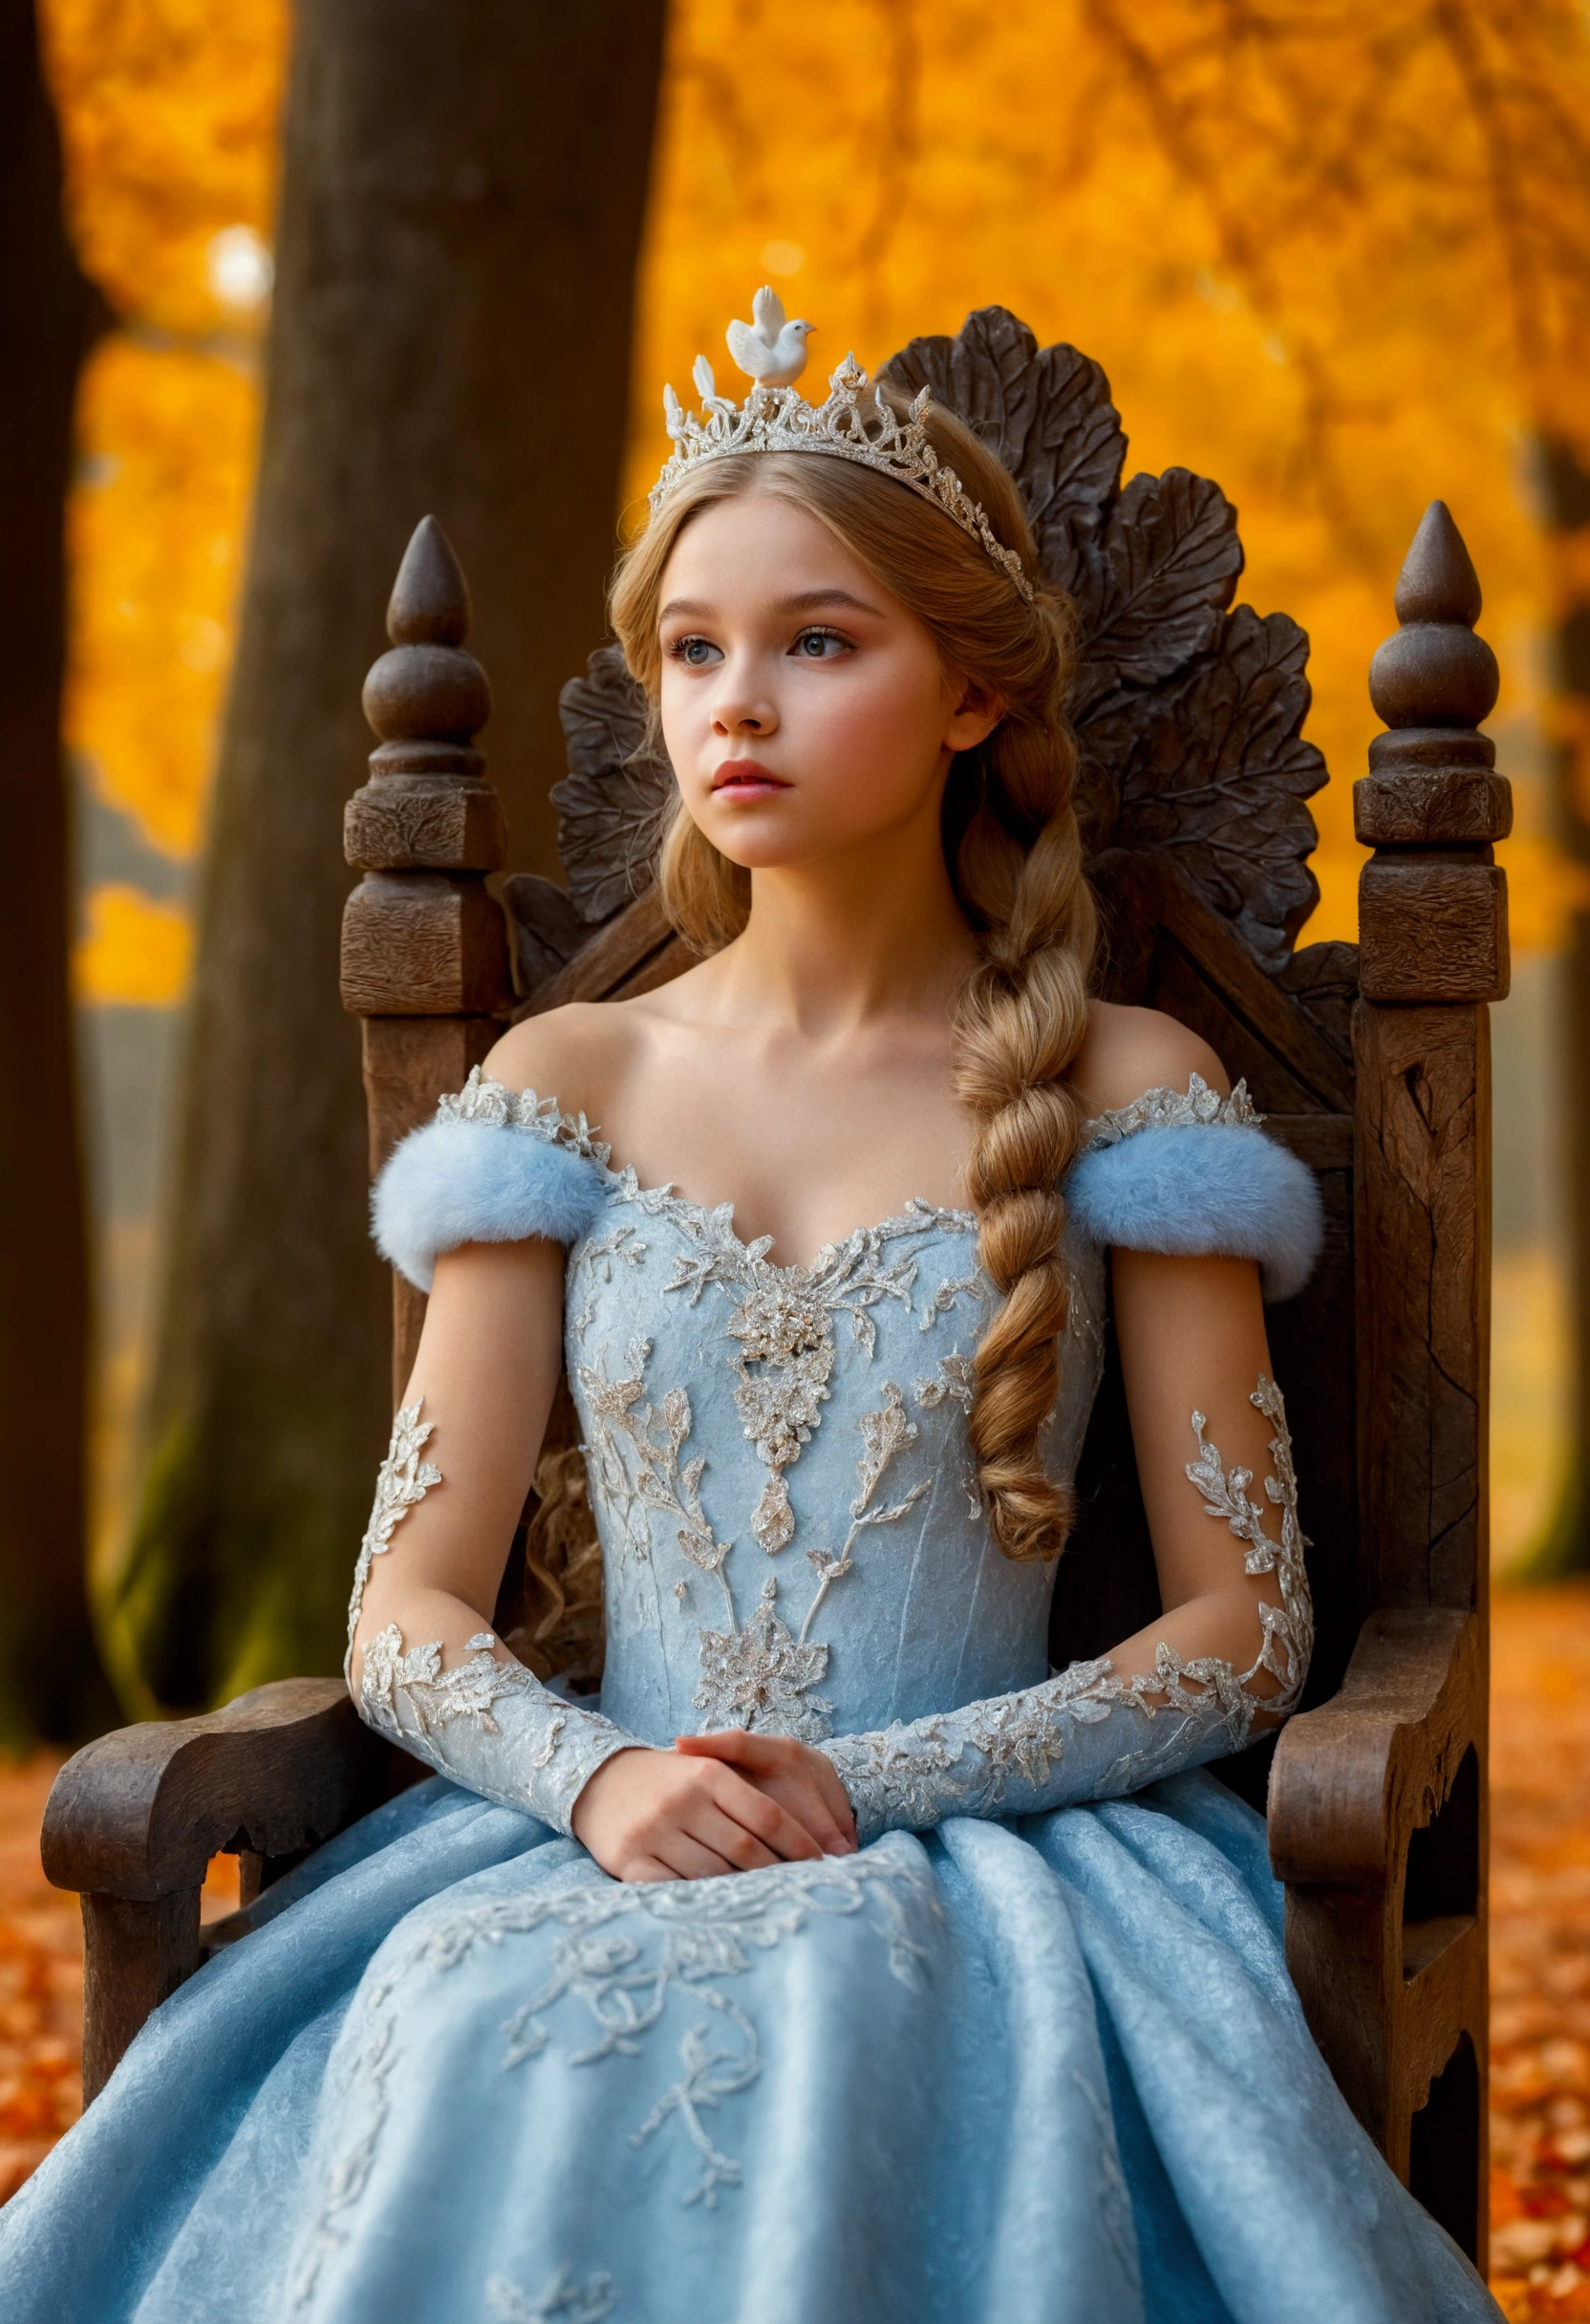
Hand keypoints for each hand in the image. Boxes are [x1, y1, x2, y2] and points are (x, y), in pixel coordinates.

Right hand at [571, 1744, 843, 1883]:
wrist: (599, 1779)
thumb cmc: (670, 1780)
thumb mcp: (707, 1771)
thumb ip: (748, 1800)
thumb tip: (818, 1843)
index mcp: (708, 1773)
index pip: (767, 1816)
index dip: (799, 1844)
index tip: (821, 1865)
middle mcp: (681, 1799)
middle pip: (745, 1850)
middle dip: (776, 1874)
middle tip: (798, 1891)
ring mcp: (653, 1830)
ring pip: (713, 1875)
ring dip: (742, 1891)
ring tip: (763, 1902)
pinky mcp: (628, 1858)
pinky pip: (673, 1889)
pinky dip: (700, 1900)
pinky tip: (715, 1904)